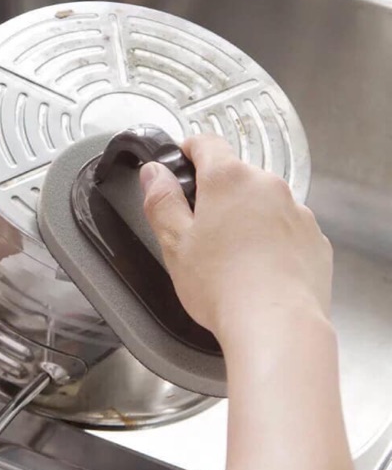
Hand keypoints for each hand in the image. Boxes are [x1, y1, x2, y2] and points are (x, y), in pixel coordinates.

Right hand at [139, 133, 332, 346]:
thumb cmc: (221, 285)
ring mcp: (297, 211)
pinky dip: (272, 239)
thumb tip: (154, 172)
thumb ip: (161, 199)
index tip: (181, 164)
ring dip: (246, 216)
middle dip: (216, 194)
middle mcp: (268, 186)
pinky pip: (287, 227)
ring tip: (231, 257)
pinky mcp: (315, 239)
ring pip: (262, 202)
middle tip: (199, 230)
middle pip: (235, 175)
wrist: (277, 326)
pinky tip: (259, 269)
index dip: (188, 150)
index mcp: (229, 179)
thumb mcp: (174, 241)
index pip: (206, 143)